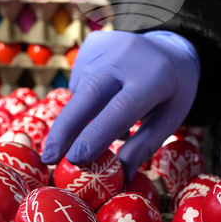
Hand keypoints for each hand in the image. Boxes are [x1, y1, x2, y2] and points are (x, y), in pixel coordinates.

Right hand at [40, 30, 199, 178]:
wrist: (170, 47)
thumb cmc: (172, 92)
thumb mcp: (169, 120)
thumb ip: (143, 146)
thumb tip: (118, 178)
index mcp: (154, 78)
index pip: (120, 109)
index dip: (96, 135)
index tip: (75, 159)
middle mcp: (126, 56)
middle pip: (88, 94)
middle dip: (64, 130)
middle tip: (48, 159)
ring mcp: (106, 46)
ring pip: (80, 91)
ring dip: (78, 118)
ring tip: (92, 129)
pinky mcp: (91, 44)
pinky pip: (78, 80)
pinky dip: (83, 99)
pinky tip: (100, 100)